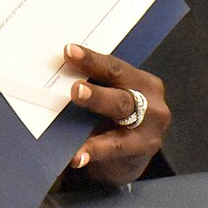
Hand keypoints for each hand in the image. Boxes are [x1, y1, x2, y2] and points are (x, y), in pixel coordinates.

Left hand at [63, 44, 168, 184]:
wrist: (127, 155)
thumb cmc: (113, 114)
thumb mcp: (111, 94)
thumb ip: (94, 83)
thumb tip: (55, 72)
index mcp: (142, 82)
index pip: (114, 68)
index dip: (92, 60)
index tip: (69, 51)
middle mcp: (152, 104)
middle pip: (121, 97)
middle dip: (97, 94)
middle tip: (75, 89)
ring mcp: (149, 131)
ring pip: (120, 125)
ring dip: (97, 124)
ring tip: (76, 125)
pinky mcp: (140, 152)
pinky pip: (113, 150)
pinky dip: (92, 152)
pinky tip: (76, 156)